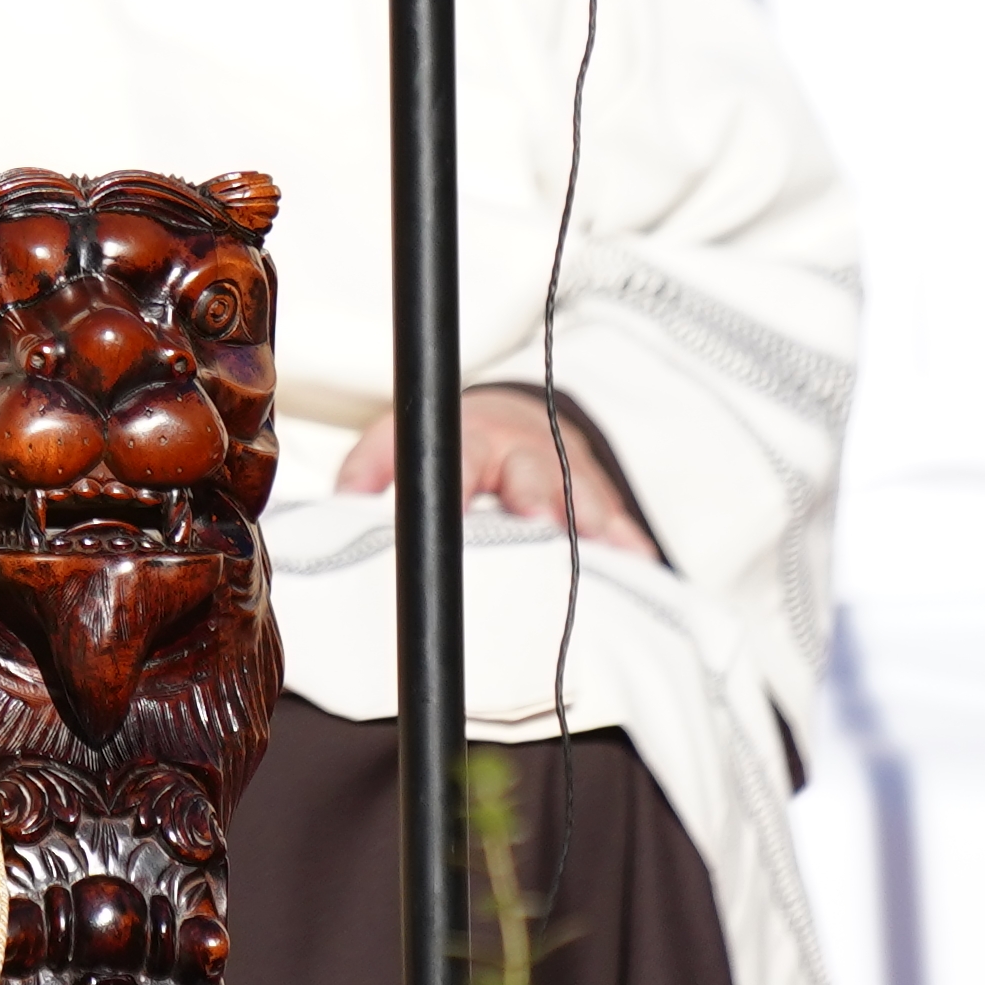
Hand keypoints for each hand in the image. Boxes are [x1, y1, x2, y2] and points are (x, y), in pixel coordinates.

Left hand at [337, 387, 654, 557]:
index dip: (461, 483)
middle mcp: (525, 451)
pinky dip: (629, 544)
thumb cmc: (453, 444)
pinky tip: (638, 566)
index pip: (462, 457)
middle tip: (541, 524)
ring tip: (603, 557)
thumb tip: (345, 503)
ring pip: (585, 497)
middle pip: (537, 474)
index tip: (459, 507)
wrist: (513, 418)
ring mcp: (568, 473)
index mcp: (472, 438)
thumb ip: (370, 470)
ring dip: (591, 526)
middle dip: (541, 499)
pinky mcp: (601, 501)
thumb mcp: (400, 440)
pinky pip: (620, 522)